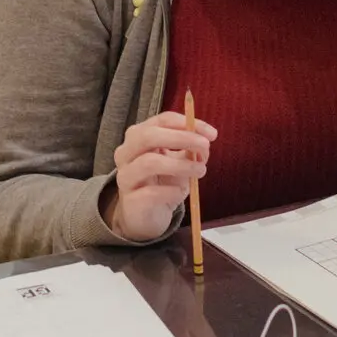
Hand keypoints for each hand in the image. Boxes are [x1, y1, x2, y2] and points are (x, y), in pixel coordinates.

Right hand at [104, 111, 217, 241]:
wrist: (145, 216)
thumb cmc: (162, 182)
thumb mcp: (179, 161)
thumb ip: (191, 149)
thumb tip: (205, 144)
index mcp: (139, 136)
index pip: (162, 120)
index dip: (188, 124)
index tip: (211, 134)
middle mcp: (126, 152)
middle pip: (149, 136)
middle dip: (181, 138)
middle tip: (205, 146)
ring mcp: (125, 176)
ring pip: (149, 163)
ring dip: (181, 165)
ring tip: (200, 171)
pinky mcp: (130, 200)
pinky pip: (151, 193)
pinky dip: (172, 191)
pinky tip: (181, 193)